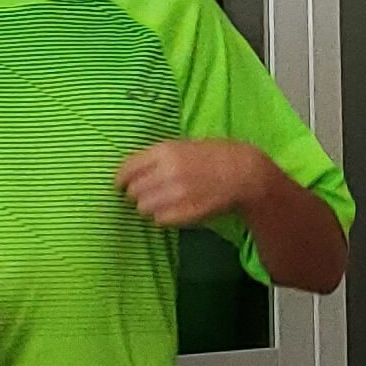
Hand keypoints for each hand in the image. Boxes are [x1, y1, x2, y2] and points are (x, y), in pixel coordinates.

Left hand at [116, 136, 270, 231]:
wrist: (245, 174)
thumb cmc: (215, 155)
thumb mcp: (184, 145)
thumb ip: (157, 157)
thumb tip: (131, 171)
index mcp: (165, 151)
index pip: (126, 169)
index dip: (120, 179)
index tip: (121, 184)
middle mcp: (166, 173)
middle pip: (132, 191)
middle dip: (137, 193)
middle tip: (149, 193)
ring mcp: (176, 195)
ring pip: (143, 208)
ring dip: (149, 206)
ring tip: (164, 201)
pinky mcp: (185, 214)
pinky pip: (159, 220)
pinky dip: (163, 217)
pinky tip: (176, 209)